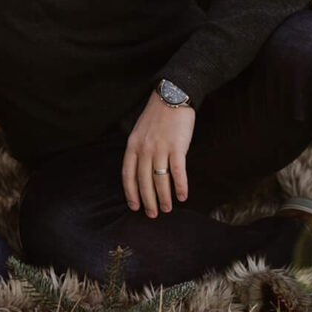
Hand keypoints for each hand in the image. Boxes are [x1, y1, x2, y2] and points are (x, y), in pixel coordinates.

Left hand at [122, 90, 193, 217]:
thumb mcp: (139, 131)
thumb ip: (138, 150)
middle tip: (152, 214)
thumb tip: (140, 171)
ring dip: (164, 197)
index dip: (130, 193)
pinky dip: (180, 186)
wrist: (172, 96)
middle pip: (144, 181)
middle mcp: (144, 149)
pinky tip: (183, 196)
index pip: (127, 174)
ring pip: (160, 180)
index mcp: (132, 145)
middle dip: (148, 200)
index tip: (134, 206)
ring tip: (167, 209)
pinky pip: (178, 172)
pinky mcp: (177, 147)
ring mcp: (160, 148)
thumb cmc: (157, 115)